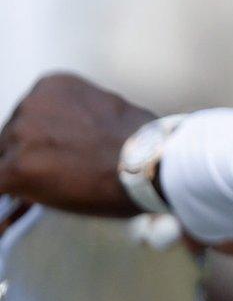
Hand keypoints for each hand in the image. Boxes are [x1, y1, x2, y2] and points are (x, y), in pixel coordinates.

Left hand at [0, 73, 156, 217]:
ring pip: (3, 163)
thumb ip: (78, 118)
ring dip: (23, 178)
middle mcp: (30, 104)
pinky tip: (18, 214)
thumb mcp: (106, 109)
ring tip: (50, 192)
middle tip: (54, 177)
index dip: (38, 142)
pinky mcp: (14, 170)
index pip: (27, 117)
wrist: (150, 160)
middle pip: (9, 139)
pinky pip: (0, 188)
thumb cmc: (142, 141)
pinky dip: (10, 203)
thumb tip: (72, 139)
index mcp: (51, 86)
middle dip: (28, 159)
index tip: (50, 156)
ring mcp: (20, 136)